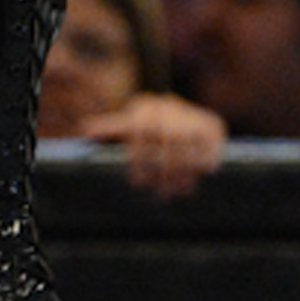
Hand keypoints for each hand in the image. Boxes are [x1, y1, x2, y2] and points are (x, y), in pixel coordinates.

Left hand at [81, 90, 226, 198]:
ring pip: (189, 141)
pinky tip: (200, 177)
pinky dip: (206, 160)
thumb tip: (86, 130)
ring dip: (184, 169)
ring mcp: (192, 114)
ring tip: (178, 192)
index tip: (138, 183)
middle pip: (167, 136)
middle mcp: (170, 106)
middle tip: (160, 194)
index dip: (140, 159)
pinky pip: (210, 143)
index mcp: (145, 108)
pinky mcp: (213, 125)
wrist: (182, 121)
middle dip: (164, 168)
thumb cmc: (146, 133)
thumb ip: (110, 129)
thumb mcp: (127, 129)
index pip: (142, 129)